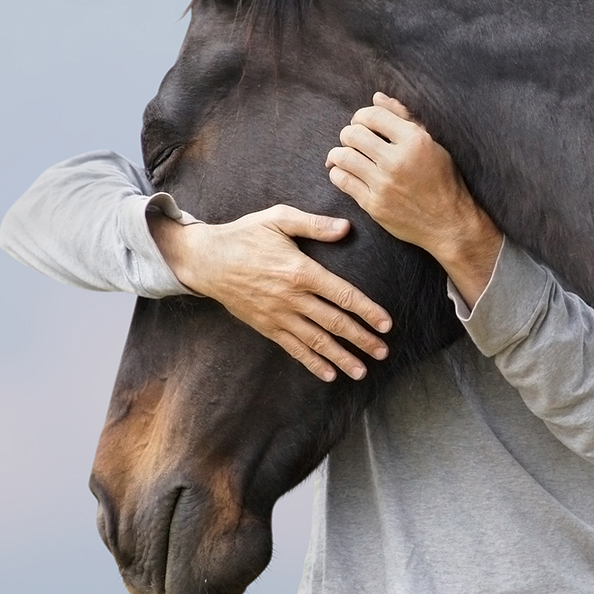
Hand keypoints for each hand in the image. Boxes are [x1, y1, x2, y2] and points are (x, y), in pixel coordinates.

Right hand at [149, 205, 390, 381]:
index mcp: (300, 271)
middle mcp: (292, 298)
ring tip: (362, 371)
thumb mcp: (278, 218)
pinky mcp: (266, 326)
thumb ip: (314, 224)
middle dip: (361, 339)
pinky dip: (312, 363)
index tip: (387, 324)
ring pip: (316, 341)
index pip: (342, 294)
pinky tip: (329, 374)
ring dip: (341, 357)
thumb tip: (346, 228)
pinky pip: (293, 348)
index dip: (366, 310)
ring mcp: (278, 315)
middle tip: (383, 352)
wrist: (207, 260)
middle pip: (334, 323)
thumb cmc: (245, 235)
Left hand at [326, 92, 502, 308]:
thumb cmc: (443, 181)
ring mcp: (383, 184)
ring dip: (339, 154)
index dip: (361, 116)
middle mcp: (397, 160)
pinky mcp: (373, 205)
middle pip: (352, 134)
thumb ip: (404, 118)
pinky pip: (342, 181)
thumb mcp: (431, 144)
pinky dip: (338, 173)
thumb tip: (376, 97)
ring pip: (342, 157)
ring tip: (345, 157)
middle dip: (349, 134)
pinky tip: (346, 173)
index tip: (363, 123)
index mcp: (414, 140)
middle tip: (353, 141)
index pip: (373, 115)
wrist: (449, 223)